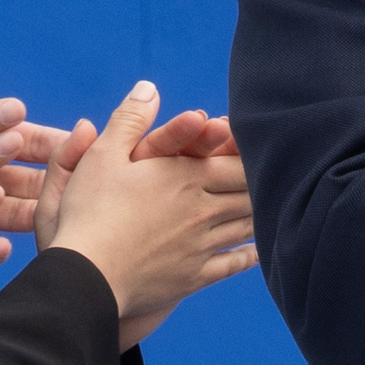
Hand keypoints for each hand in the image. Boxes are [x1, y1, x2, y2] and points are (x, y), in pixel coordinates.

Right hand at [31, 81, 258, 347]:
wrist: (85, 277)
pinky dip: (250, 255)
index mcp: (185, 176)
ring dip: (261, 212)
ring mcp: (201, 245)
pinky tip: (258, 251)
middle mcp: (202, 209)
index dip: (251, 152)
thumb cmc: (89, 213)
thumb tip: (149, 87)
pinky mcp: (194, 276)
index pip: (236, 161)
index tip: (263, 145)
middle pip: (248, 191)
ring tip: (276, 204)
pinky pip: (231, 263)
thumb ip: (129, 119)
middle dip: (263, 180)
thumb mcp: (102, 156)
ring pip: (245, 225)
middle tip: (279, 173)